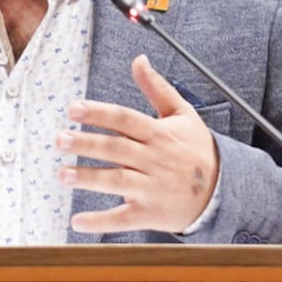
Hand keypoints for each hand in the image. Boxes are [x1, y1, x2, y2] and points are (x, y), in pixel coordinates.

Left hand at [58, 54, 219, 233]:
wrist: (222, 189)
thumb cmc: (196, 148)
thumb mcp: (182, 114)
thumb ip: (157, 87)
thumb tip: (139, 59)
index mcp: (158, 134)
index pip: (125, 120)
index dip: (100, 114)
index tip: (73, 109)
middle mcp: (154, 160)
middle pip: (116, 149)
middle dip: (87, 144)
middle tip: (59, 139)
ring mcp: (152, 188)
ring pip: (117, 182)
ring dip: (89, 178)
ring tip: (62, 174)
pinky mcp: (151, 214)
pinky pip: (123, 218)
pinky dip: (100, 222)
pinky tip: (77, 222)